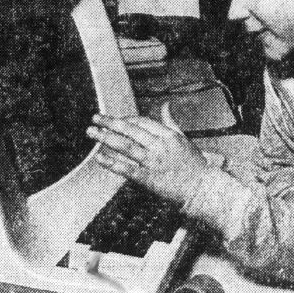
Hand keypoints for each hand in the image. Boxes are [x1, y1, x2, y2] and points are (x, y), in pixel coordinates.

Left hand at [87, 103, 208, 204]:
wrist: (201, 188)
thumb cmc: (194, 164)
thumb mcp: (184, 138)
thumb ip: (171, 121)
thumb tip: (165, 104)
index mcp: (168, 135)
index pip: (142, 121)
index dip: (125, 119)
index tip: (114, 120)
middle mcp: (160, 146)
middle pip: (130, 130)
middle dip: (110, 123)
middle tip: (94, 118)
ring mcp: (154, 162)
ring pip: (126, 146)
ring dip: (106, 138)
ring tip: (92, 132)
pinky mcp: (149, 179)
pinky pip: (127, 169)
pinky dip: (112, 163)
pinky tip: (100, 158)